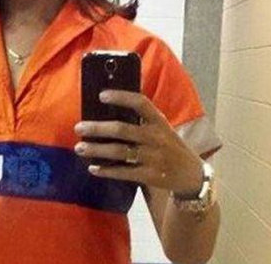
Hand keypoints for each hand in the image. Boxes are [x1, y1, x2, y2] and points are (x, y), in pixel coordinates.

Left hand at [74, 89, 204, 193]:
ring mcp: (153, 157)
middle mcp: (156, 137)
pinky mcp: (149, 176)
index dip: (121, 97)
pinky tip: (93, 168)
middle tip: (79, 127)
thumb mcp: (162, 129)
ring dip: (97, 150)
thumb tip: (109, 111)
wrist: (191, 174)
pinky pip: (123, 173)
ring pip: (119, 152)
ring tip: (80, 148)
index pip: (141, 103)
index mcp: (159, 121)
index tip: (101, 95)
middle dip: (98, 128)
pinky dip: (106, 170)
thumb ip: (142, 121)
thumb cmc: (170, 146)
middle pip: (122, 130)